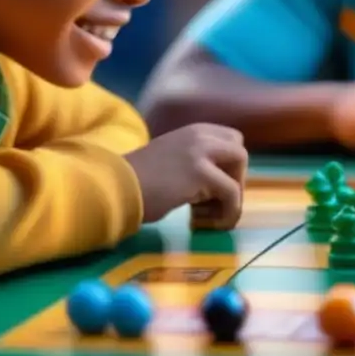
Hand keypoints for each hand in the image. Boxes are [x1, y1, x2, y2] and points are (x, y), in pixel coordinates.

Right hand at [126, 123, 247, 226]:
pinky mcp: (200, 172)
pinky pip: (232, 192)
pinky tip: (211, 224)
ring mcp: (200, 151)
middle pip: (239, 151)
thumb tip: (216, 184)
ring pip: (240, 166)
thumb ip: (194, 162)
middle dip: (236, 178)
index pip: (231, 140)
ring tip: (212, 215)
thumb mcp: (171, 161)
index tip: (216, 189)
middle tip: (218, 202)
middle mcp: (199, 135)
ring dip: (234, 195)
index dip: (229, 166)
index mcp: (193, 132)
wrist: (115, 190)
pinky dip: (229, 211)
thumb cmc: (135, 182)